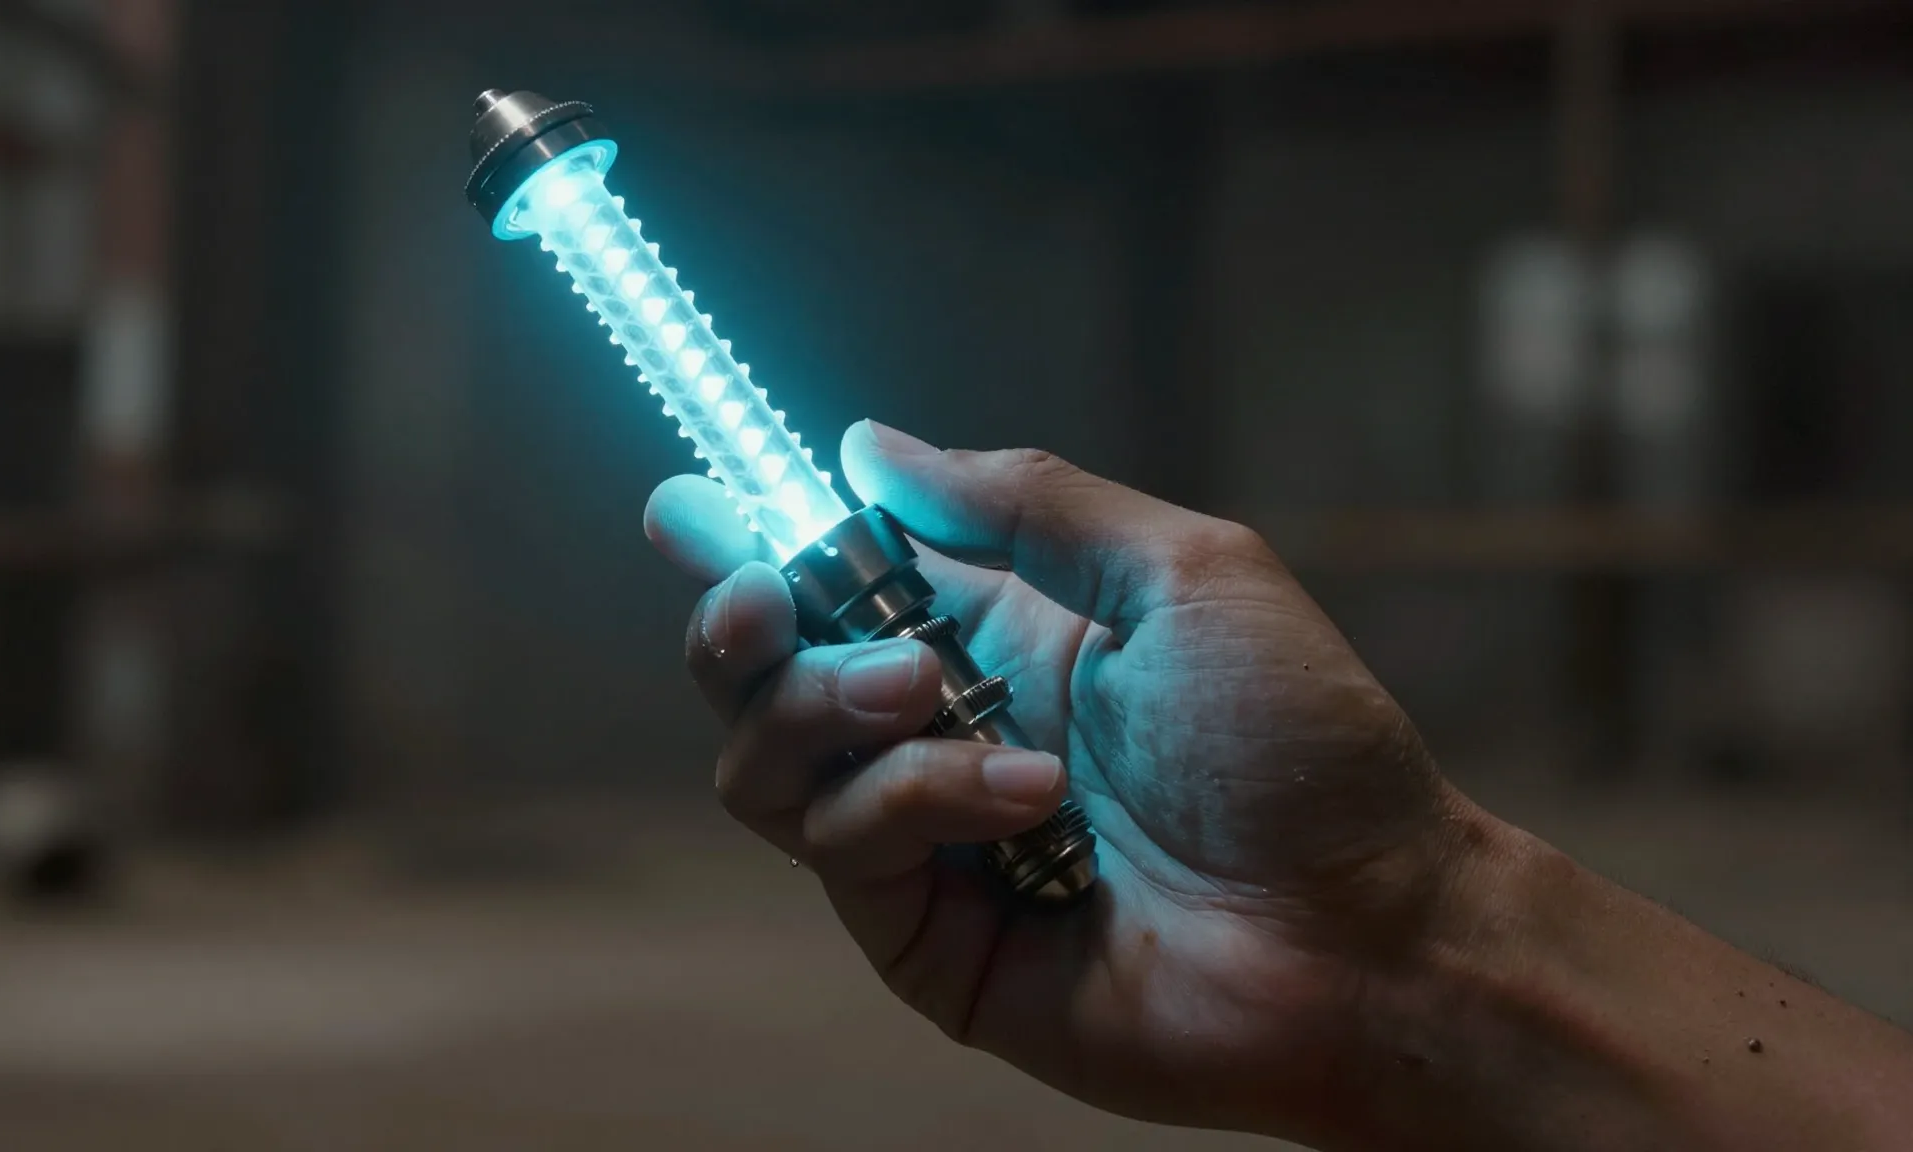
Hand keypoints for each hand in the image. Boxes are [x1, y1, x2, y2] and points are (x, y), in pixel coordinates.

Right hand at [644, 419, 1472, 1142]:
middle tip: (769, 595)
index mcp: (999, 636)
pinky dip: (914, 796)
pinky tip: (1024, 794)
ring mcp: (930, 841)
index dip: (748, 539)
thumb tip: (870, 446)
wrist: (1366, 930)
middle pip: (761, 676)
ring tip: (930, 687)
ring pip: (767, 765)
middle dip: (740, 621)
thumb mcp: (1181, 573)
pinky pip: (844, 847)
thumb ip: (1024, 507)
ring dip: (826, 704)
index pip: (835, 579)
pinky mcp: (928, 938)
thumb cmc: (1301, 744)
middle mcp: (944, 732)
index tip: (688, 503)